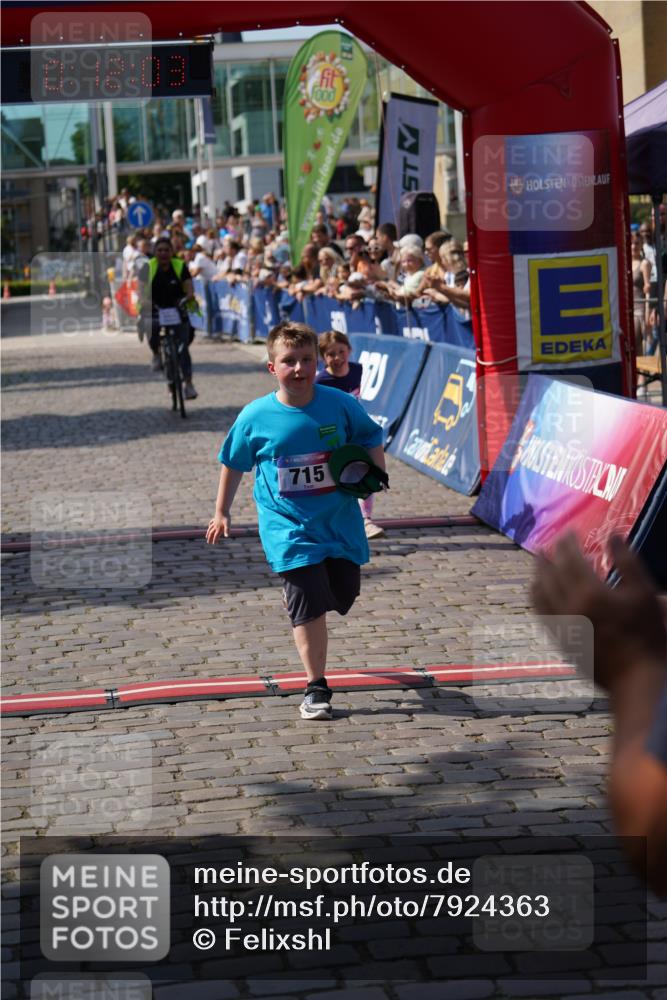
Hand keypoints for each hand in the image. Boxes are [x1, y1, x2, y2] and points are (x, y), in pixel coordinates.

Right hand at [206, 513, 230, 543]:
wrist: (222, 509)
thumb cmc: (226, 517)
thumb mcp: (228, 524)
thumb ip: (227, 530)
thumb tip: (226, 536)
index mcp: (218, 528)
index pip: (216, 536)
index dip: (215, 540)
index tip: (214, 544)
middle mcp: (215, 526)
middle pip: (211, 533)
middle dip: (210, 538)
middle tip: (208, 542)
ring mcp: (214, 522)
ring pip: (210, 529)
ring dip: (208, 533)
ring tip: (206, 536)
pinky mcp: (215, 519)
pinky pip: (211, 523)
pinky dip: (210, 525)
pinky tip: (209, 526)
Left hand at [531, 533, 665, 689]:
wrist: (637, 679)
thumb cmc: (647, 635)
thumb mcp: (644, 592)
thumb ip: (627, 560)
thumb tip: (612, 534)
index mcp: (590, 592)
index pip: (570, 559)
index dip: (567, 543)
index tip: (569, 532)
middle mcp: (569, 607)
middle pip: (550, 574)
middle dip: (547, 557)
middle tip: (546, 545)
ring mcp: (562, 626)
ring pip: (540, 595)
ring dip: (537, 576)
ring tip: (538, 567)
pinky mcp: (561, 642)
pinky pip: (542, 615)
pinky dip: (537, 600)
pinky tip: (540, 596)